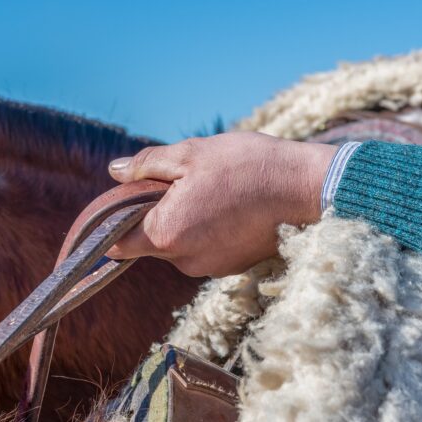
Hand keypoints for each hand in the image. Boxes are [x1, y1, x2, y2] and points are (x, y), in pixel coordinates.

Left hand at [106, 132, 337, 276]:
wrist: (309, 189)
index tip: (121, 200)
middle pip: (150, 241)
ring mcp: (211, 267)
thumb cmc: (248, 167)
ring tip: (213, 188)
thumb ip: (147, 165)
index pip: (115, 244)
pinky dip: (208, 228)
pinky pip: (205, 247)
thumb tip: (115, 171)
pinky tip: (230, 203)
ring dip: (184, 219)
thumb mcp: (191, 154)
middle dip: (155, 212)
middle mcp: (185, 260)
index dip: (111, 222)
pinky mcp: (233, 266)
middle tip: (178, 179)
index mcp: (166, 234)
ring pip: (179, 243)